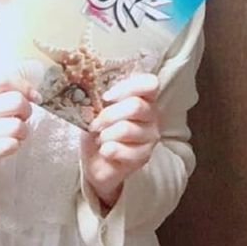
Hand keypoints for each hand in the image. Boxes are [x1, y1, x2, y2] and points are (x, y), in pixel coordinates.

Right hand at [0, 75, 40, 193]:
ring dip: (22, 133)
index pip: (3, 79)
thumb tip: (36, 96)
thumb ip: (9, 94)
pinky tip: (8, 147)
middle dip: (27, 112)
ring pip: (16, 126)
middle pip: (16, 101)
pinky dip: (14, 145)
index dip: (24, 86)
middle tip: (19, 121)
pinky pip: (7, 145)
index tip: (34, 98)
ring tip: (13, 138)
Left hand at [80, 74, 159, 207]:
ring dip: (106, 134)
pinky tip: (106, 151)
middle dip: (108, 115)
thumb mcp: (95, 110)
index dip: (129, 86)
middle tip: (95, 123)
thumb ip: (99, 99)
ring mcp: (150, 136)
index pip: (150, 83)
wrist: (96, 162)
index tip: (107, 96)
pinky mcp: (145, 156)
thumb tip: (94, 94)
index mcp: (142, 97)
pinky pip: (124, 150)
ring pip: (126, 128)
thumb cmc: (98, 131)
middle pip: (135, 106)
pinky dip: (108, 150)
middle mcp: (151, 114)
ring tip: (101, 138)